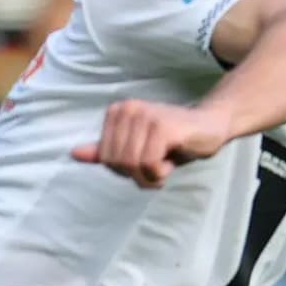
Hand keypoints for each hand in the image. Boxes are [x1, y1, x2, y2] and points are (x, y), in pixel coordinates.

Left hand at [72, 98, 230, 187]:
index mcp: (117, 112)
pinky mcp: (162, 127)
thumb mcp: (135, 147)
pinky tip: (171, 162)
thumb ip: (106, 150)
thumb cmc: (172, 140)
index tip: (145, 162)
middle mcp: (128, 109)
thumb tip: (73, 154)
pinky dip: (160, 173)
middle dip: (138, 175)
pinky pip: (148, 164)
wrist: (212, 126)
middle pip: (117, 163)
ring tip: (164, 165)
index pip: (106, 158)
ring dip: (150, 176)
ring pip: (132, 165)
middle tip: (157, 168)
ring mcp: (145, 116)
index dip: (126, 170)